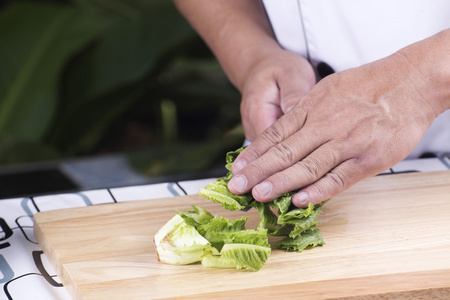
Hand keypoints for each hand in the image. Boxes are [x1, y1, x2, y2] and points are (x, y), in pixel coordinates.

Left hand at [228, 50, 441, 206]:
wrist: (409, 82)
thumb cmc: (366, 85)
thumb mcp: (326, 88)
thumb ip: (303, 109)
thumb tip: (281, 127)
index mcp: (311, 108)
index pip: (275, 135)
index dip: (254, 153)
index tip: (237, 168)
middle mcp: (324, 126)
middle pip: (284, 153)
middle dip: (257, 172)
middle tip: (235, 187)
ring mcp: (345, 143)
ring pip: (306, 167)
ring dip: (280, 183)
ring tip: (258, 194)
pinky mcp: (367, 159)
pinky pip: (339, 178)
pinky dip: (318, 191)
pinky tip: (299, 200)